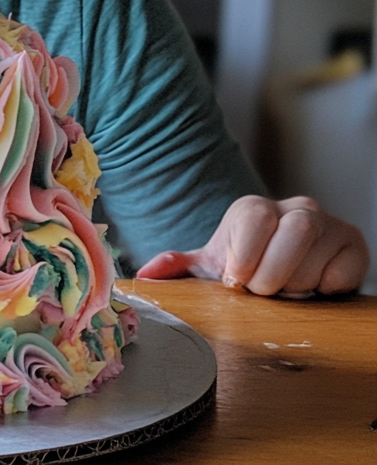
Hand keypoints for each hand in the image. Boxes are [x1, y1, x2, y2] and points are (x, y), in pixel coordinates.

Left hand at [136, 195, 368, 296]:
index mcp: (252, 210)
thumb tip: (144, 275)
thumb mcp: (211, 266)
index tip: (237, 281)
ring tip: (286, 290)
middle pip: (290, 236)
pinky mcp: (354, 246)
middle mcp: (294, 208)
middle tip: (263, 290)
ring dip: (297, 286)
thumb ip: (178, 267)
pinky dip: (326, 289)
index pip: (253, 220)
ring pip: (315, 259)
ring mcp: (327, 226)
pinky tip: (314, 288)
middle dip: (271, 277)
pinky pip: (342, 274)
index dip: (245, 258)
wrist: (287, 274)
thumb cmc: (246, 267)